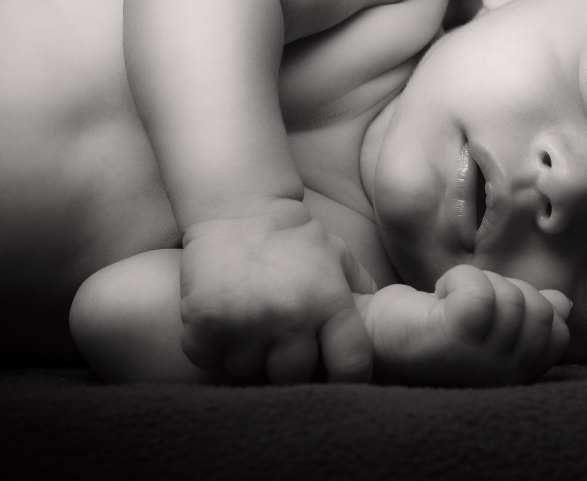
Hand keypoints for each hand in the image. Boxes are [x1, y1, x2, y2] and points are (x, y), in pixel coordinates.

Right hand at [179, 200, 375, 383]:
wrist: (240, 207)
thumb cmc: (294, 238)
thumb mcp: (339, 258)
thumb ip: (360, 294)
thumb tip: (380, 326)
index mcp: (330, 303)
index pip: (350, 367)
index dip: (344, 379)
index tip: (330, 375)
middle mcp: (291, 316)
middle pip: (293, 377)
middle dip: (287, 366)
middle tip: (277, 343)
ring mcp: (247, 320)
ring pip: (247, 372)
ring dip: (245, 357)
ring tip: (247, 327)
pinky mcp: (206, 320)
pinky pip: (208, 359)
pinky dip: (210, 348)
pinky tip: (219, 323)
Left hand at [361, 265, 571, 386]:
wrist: (370, 334)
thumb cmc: (428, 325)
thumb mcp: (489, 318)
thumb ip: (529, 314)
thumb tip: (562, 304)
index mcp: (515, 373)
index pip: (559, 334)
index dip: (530, 305)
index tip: (491, 308)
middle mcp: (503, 376)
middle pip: (541, 312)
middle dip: (505, 289)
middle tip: (467, 302)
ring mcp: (482, 361)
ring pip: (513, 298)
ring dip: (477, 283)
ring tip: (449, 302)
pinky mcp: (456, 337)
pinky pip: (482, 290)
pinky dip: (458, 278)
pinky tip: (438, 295)